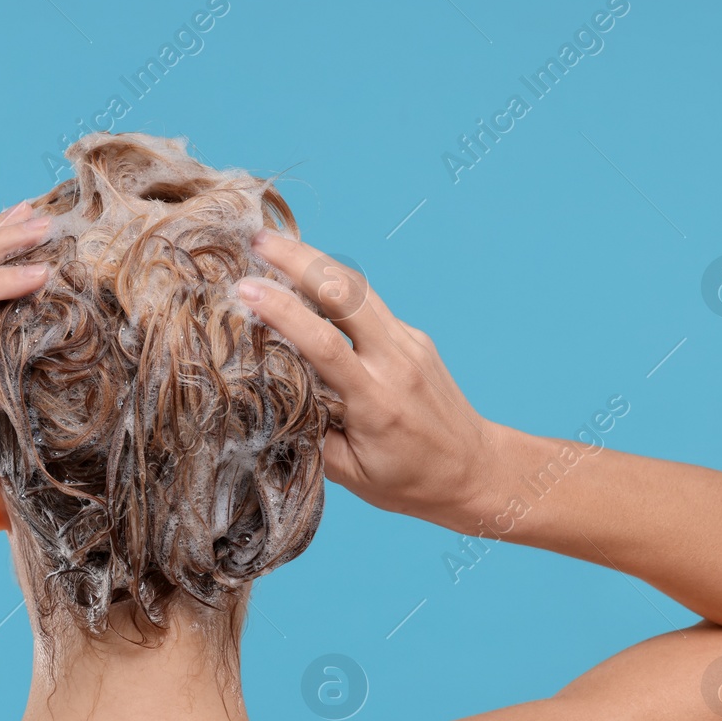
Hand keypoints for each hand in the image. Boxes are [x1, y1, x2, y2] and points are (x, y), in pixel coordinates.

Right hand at [239, 228, 505, 529]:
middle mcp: (396, 361)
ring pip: (358, 289)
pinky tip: (306, 278)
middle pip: (345, 294)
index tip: (245, 289)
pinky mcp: (414, 338)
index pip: (324, 344)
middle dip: (299, 260)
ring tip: (272, 244)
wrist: (476, 470)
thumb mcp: (351, 475)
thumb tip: (267, 398)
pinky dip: (333, 285)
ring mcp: (409, 343)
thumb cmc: (410, 481)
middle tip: (255, 239)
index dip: (283, 312)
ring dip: (314, 262)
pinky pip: (368, 304)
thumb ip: (309, 436)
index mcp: (377, 400)